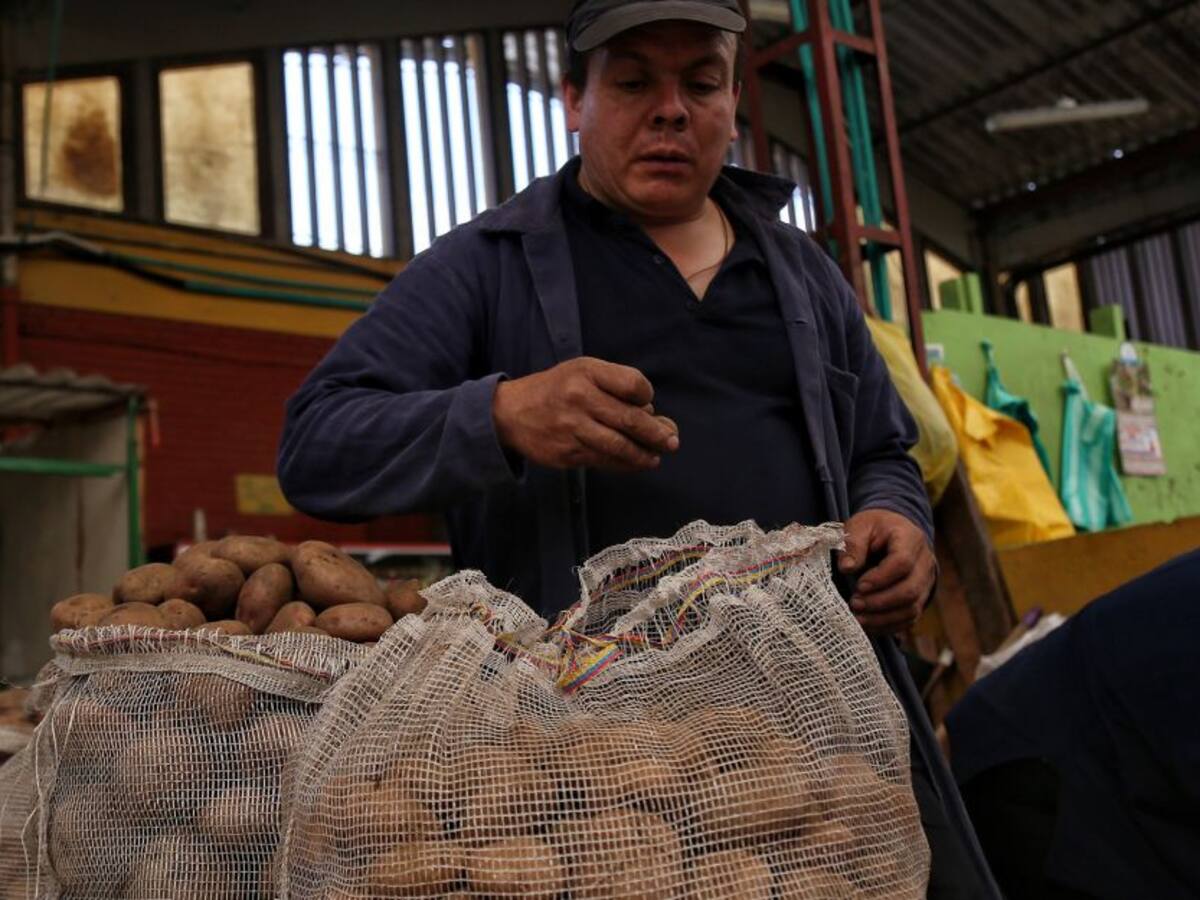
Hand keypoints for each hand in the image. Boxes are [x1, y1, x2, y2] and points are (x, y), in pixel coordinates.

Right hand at [492, 357, 679, 470]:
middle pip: (630, 419)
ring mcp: (573, 428)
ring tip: (656, 457)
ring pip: (619, 446)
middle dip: (656, 433)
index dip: (646, 396)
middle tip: (672, 442)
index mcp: (587, 372)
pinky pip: (603, 460)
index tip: (646, 404)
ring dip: (643, 455)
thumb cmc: (554, 389)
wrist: (509, 414)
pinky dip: (624, 464)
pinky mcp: (567, 452)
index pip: (633, 385)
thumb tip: (652, 414)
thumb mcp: (582, 371)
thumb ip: (615, 387)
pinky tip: (635, 463)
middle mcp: (580, 398)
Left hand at [837, 508, 935, 634]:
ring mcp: (925, 582)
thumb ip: (853, 545)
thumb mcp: (860, 526)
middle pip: (910, 590)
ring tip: (858, 618)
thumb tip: (846, 568)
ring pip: (912, 608)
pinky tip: (867, 624)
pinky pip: (909, 618)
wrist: (895, 531)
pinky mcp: (920, 597)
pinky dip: (888, 625)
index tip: (859, 586)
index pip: (902, 562)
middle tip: (854, 604)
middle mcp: (924, 562)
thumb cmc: (874, 528)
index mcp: (910, 538)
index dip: (881, 578)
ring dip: (883, 618)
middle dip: (880, 602)